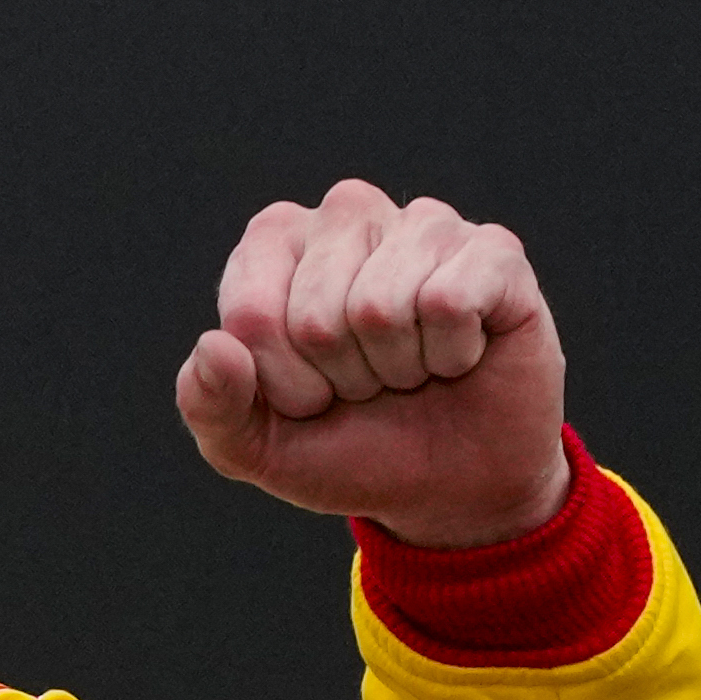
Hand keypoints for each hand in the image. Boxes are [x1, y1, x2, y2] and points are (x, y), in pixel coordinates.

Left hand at [179, 182, 570, 547]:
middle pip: (314, 316)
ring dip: (396, 368)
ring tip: (411, 367)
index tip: (307, 394)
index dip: (280, 382)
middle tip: (368, 384)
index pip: (249, 316)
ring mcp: (424, 223)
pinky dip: (452, 354)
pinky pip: (449, 301)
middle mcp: (346, 213)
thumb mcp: (252, 446)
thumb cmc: (344, 447)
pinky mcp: (493, 250)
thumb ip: (207, 404)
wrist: (448, 485)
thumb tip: (215, 345)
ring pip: (379, 308)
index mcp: (273, 241)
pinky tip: (459, 353)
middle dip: (340, 378)